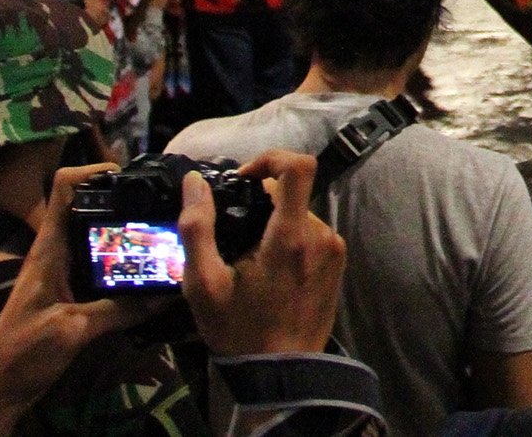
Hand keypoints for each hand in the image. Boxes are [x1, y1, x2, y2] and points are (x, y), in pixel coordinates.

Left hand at [0, 164, 162, 436]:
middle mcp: (55, 250)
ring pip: (96, 234)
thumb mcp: (74, 329)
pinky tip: (148, 271)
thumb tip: (168, 293)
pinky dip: (123, 259)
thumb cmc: (23, 350)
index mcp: (50, 247)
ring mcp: (61, 270)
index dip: (96, 169)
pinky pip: (99, 263)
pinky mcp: (68, 291)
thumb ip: (120, 309)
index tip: (133, 177)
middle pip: (87, 205)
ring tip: (164, 231)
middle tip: (162, 204)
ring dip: (126, 229)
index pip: (65, 185)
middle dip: (123, 198)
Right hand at [179, 151, 344, 358]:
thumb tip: (194, 183)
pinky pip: (310, 235)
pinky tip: (268, 273)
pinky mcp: (338, 264)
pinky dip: (288, 241)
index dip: (271, 158)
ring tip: (247, 262)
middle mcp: (321, 236)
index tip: (243, 178)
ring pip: (299, 215)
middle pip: (292, 194)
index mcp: (291, 237)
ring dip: (273, 226)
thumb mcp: (203, 285)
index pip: (299, 167)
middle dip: (260, 206)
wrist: (281, 373)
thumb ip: (197, 228)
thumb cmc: (239, 331)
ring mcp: (334, 250)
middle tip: (232, 236)